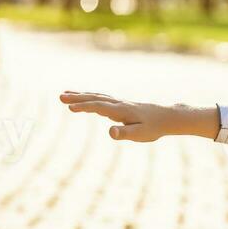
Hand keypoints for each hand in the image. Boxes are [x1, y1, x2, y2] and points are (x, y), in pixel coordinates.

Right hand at [59, 91, 190, 141]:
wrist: (167, 117)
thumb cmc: (153, 127)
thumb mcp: (140, 134)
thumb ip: (124, 133)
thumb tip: (110, 132)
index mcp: (121, 110)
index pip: (99, 107)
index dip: (84, 107)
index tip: (69, 107)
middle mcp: (118, 104)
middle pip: (95, 98)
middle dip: (77, 97)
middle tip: (60, 96)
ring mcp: (119, 103)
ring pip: (97, 96)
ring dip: (81, 95)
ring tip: (65, 94)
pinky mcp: (120, 104)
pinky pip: (102, 98)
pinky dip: (90, 96)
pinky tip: (84, 97)